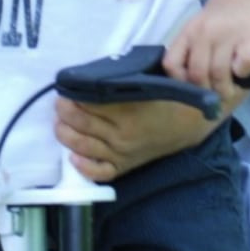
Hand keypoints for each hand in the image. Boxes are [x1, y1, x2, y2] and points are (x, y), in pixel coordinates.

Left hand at [55, 95, 227, 181]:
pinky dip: (83, 166)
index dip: (73, 94)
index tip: (67, 87)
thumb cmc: (167, 98)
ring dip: (65, 133)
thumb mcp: (146, 84)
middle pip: (82, 122)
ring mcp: (122, 153)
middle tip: (60, 101)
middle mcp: (122, 135)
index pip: (89, 103)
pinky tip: (73, 156)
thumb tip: (89, 78)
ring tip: (60, 123)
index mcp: (128, 111)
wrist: (189, 123)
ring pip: (83, 146)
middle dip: (65, 110)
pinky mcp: (125, 166)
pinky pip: (99, 172)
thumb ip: (119, 83)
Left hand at [163, 0, 249, 103]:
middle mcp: (204, 33)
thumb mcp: (198, 30)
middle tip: (217, 93)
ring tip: (231, 88)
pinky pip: (243, 65)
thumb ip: (192, 53)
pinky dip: (243, 74)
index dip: (180, 81)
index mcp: (188, 33)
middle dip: (207, 92)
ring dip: (225, 89)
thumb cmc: (221, 19)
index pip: (171, 64)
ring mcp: (227, 34)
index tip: (192, 85)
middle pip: (197, 74)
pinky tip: (243, 71)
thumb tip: (194, 90)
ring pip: (218, 73)